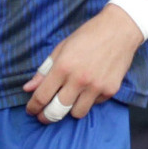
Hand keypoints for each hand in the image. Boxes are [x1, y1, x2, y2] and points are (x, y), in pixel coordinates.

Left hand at [24, 5, 144, 121]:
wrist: (119, 31)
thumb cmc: (87, 37)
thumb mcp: (60, 49)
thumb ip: (43, 71)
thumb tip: (28, 88)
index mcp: (63, 67)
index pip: (42, 96)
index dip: (33, 107)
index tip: (30, 111)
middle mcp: (79, 80)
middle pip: (57, 111)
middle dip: (47, 117)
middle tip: (43, 117)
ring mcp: (97, 87)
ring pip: (77, 113)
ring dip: (69, 111)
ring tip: (66, 103)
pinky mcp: (111, 90)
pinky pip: (94, 104)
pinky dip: (87, 101)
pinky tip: (86, 90)